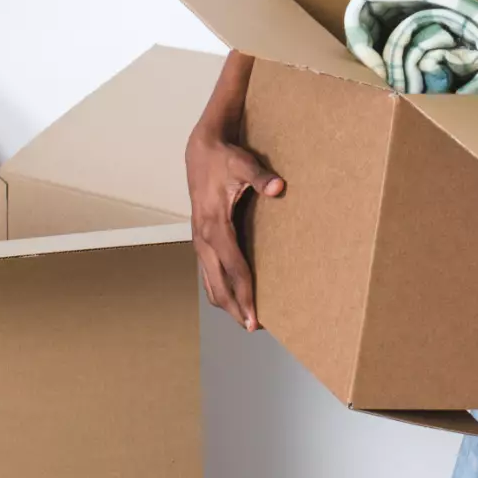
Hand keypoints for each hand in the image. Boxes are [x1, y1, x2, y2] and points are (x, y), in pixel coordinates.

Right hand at [187, 124, 281, 330]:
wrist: (200, 150)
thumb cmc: (223, 159)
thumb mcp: (243, 164)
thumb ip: (262, 177)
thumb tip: (279, 187)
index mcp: (214, 226)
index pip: (233, 269)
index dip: (245, 295)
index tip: (254, 317)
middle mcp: (203, 238)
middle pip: (218, 284)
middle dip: (234, 308)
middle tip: (253, 327)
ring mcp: (198, 240)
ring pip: (208, 282)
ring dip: (225, 302)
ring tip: (244, 318)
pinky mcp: (199, 239)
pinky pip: (207, 272)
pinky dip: (218, 288)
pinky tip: (231, 295)